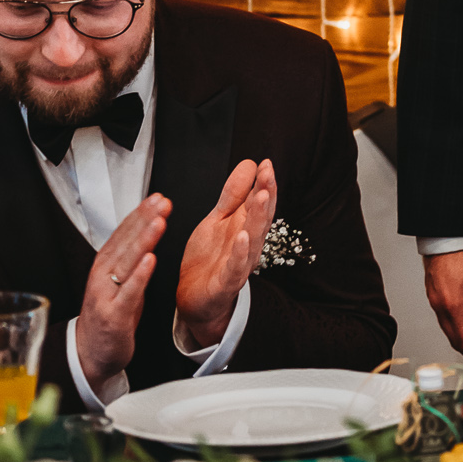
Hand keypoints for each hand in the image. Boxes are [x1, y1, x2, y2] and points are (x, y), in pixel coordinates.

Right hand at [74, 193, 171, 391]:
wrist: (90, 353)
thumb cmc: (110, 314)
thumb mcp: (121, 279)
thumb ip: (133, 256)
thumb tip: (150, 226)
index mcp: (107, 264)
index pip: (124, 233)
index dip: (140, 214)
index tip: (157, 198)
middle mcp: (104, 275)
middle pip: (126, 242)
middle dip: (144, 220)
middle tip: (162, 203)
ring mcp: (107, 294)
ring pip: (126, 262)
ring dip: (143, 240)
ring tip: (158, 222)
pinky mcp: (113, 314)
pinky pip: (128, 292)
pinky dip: (139, 275)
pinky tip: (150, 260)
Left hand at [176, 159, 276, 348]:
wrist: (194, 298)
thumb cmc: (209, 258)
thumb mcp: (217, 220)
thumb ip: (232, 195)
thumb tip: (250, 164)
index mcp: (245, 226)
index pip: (259, 202)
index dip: (264, 183)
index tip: (266, 164)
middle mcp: (248, 244)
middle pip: (261, 218)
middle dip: (266, 196)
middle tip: (268, 175)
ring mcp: (239, 264)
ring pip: (252, 239)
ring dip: (258, 218)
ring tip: (261, 196)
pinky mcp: (225, 283)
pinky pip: (235, 268)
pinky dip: (240, 253)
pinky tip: (242, 237)